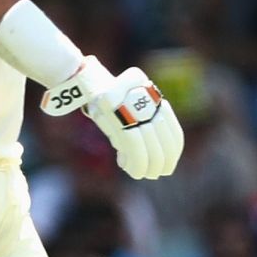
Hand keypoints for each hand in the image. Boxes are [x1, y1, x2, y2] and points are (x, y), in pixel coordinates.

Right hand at [86, 64, 184, 180]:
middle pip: (164, 140)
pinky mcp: (118, 114)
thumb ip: (141, 128)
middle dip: (162, 163)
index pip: (173, 130)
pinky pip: (135, 147)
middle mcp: (146, 99)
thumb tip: (147, 160)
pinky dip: (137, 164)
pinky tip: (133, 171)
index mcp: (152, 96)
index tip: (169, 165)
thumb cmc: (105, 102)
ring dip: (149, 167)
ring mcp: (132, 106)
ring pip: (151, 146)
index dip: (173, 152)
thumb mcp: (128, 111)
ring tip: (143, 174)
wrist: (83, 82)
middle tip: (157, 173)